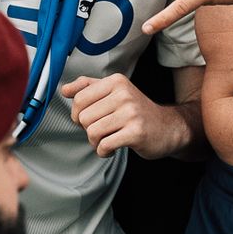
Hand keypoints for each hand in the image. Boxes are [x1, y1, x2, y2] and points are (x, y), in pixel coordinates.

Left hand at [61, 74, 190, 158]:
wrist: (168, 128)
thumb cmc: (137, 112)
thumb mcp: (115, 92)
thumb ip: (88, 87)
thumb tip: (64, 90)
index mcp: (116, 81)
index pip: (79, 98)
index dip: (78, 114)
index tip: (89, 119)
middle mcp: (124, 94)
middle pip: (83, 117)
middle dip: (88, 130)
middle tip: (103, 131)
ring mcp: (131, 113)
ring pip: (92, 132)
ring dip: (96, 142)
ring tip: (107, 140)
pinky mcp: (135, 132)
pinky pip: (104, 145)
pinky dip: (104, 151)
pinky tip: (113, 148)